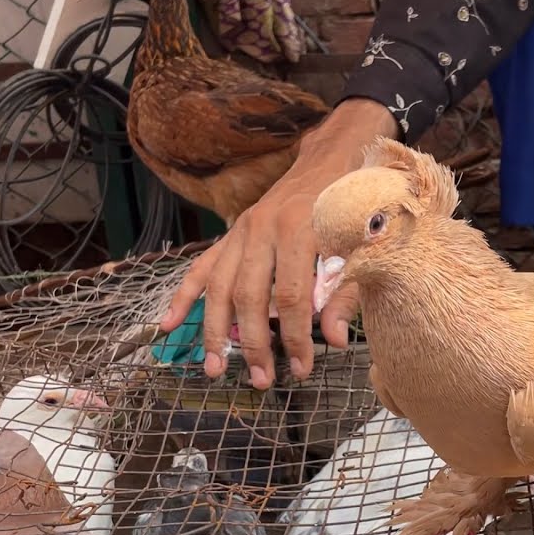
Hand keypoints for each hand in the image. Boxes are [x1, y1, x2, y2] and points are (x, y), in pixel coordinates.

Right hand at [161, 99, 398, 385]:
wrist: (335, 154)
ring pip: (219, 285)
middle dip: (252, 343)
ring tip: (212, 369)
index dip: (296, 337)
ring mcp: (242, 230)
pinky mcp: (232, 233)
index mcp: (301, 228)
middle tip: (259, 380)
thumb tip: (336, 339)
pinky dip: (183, 295)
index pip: (293, 296)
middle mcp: (264, 228)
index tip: (301, 369)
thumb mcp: (365, 243)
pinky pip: (201, 266)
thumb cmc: (355, 204)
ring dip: (213, 330)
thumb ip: (348, 290)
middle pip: (250, 296)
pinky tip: (168, 324)